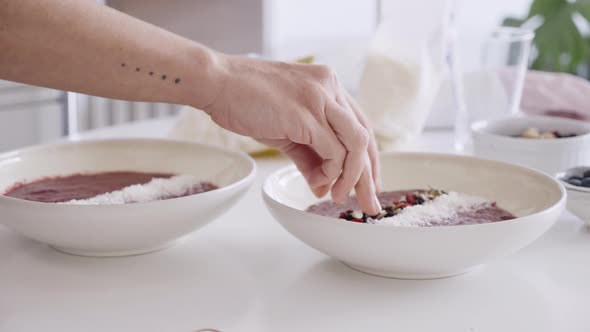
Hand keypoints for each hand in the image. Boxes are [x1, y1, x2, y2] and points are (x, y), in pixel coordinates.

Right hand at [202, 54, 380, 214]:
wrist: (216, 82)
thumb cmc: (245, 101)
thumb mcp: (285, 130)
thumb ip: (308, 157)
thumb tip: (322, 187)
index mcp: (328, 85)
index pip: (360, 124)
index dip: (368, 158)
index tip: (369, 183)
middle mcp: (330, 87)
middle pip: (365, 135)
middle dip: (369, 175)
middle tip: (370, 204)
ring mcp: (319, 98)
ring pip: (356, 143)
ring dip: (352, 177)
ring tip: (339, 197)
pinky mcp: (305, 114)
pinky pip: (333, 150)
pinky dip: (332, 172)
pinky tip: (320, 184)